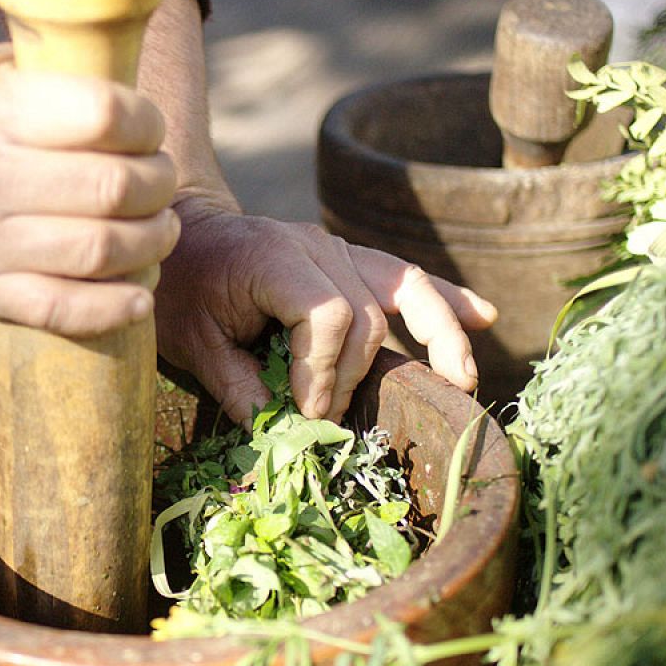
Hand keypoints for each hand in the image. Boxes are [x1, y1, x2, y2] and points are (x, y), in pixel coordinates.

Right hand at [0, 45, 179, 335]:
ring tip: (160, 228)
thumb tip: (141, 81)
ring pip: (99, 251)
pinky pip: (62, 310)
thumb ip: (56, 74)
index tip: (149, 128)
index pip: (104, 116)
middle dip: (158, 183)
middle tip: (161, 179)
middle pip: (113, 188)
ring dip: (151, 242)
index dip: (146, 123)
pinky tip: (140, 293)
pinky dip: (115, 306)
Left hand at [154, 201, 496, 425]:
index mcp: (273, 258)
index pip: (328, 314)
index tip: (307, 412)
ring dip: (440, 336)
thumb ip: (233, 383)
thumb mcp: (190, 340)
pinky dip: (445, 300)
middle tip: (332, 420)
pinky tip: (484, 319)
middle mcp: (316, 247)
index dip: (324, 371)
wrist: (183, 235)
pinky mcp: (353, 262)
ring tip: (465, 381)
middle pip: (367, 314)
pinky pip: (406, 278)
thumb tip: (280, 430)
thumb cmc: (181, 288)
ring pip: (406, 289)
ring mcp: (340, 250)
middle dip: (356, 375)